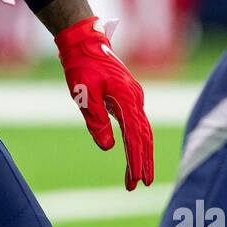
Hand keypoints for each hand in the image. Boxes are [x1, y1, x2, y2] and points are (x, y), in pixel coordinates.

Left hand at [55, 16, 153, 189]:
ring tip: (135, 178)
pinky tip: (130, 155)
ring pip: (141, 132)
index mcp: (128, 98)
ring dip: (139, 155)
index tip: (137, 180)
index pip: (136, 136)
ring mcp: (133, 98)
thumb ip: (97, 121)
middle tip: (141, 185)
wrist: (83, 41)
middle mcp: (136, 99)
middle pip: (144, 137)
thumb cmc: (82, 65)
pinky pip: (135, 124)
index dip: (137, 160)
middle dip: (143, 162)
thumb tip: (108, 148)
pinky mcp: (127, 97)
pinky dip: (135, 142)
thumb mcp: (84, 94)